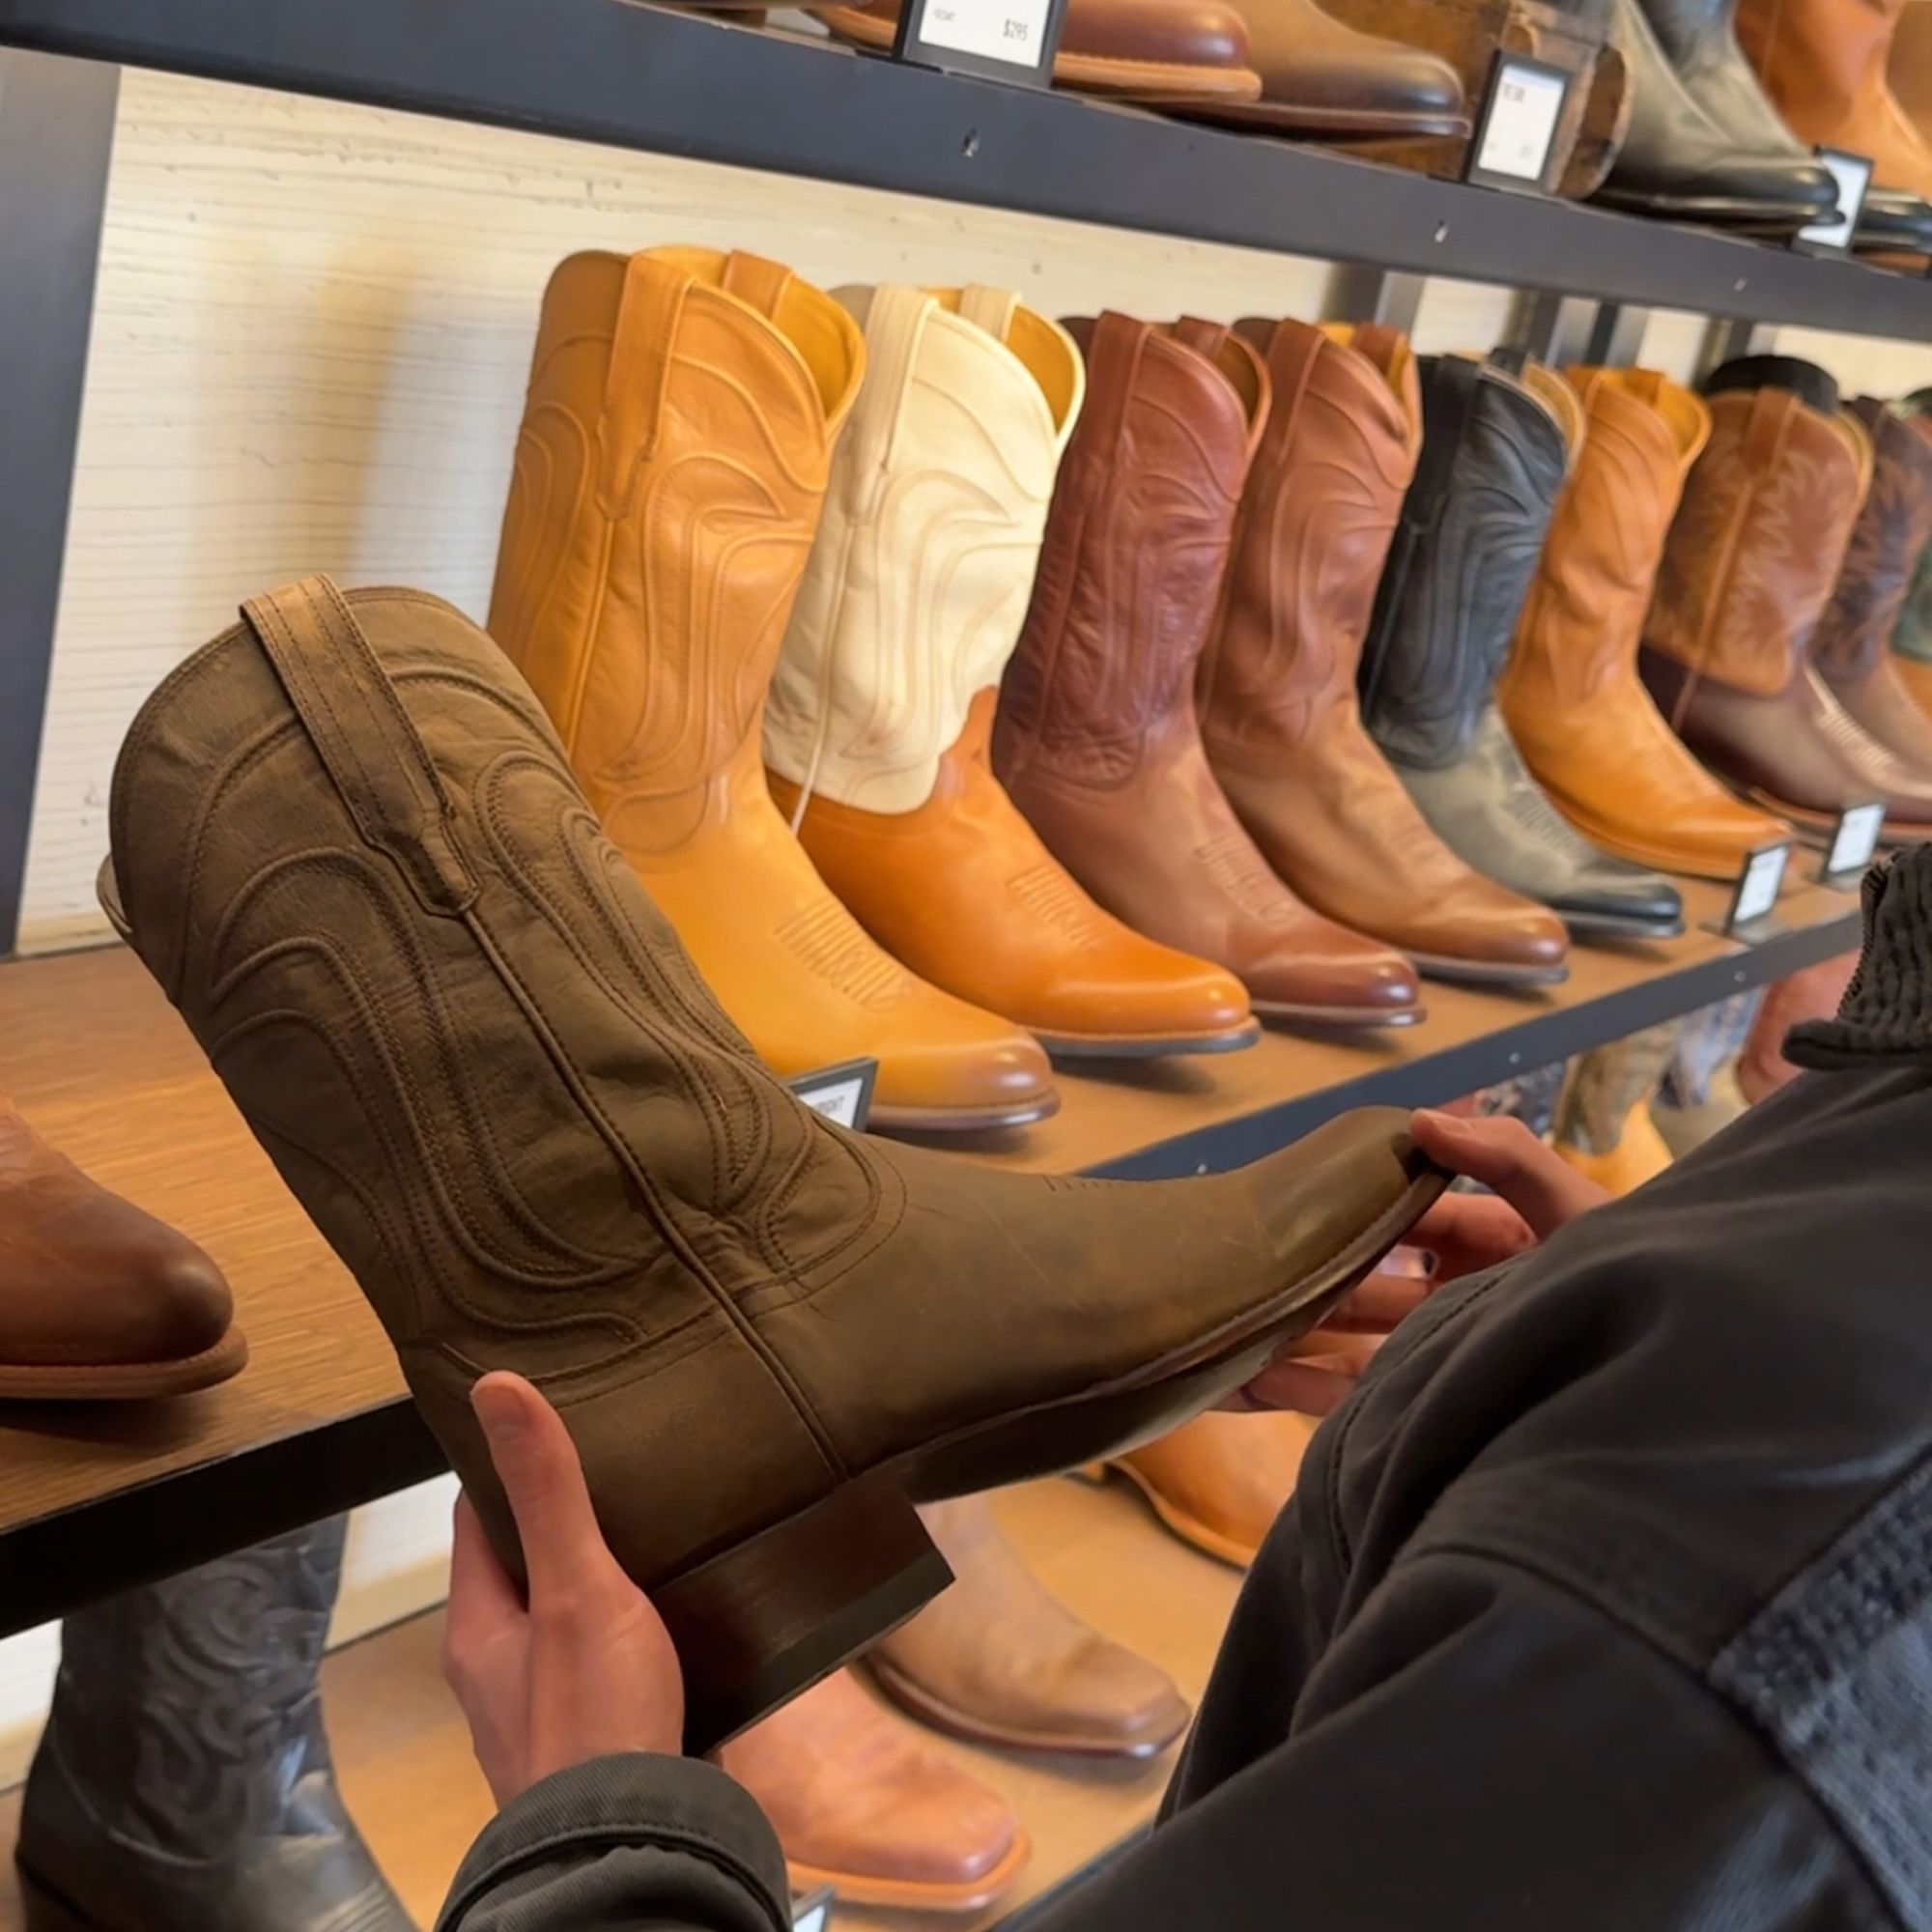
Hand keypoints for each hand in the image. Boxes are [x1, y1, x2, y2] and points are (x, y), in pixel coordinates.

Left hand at [444, 1371, 685, 1805]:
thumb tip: (494, 1386)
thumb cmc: (592, 1713)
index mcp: (479, 1627)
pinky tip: (691, 1607)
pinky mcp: (605, 1735)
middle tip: (631, 1459)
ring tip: (670, 1521)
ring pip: (574, 1617)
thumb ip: (546, 1490)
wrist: (636, 1849)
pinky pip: (616, 1661)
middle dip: (570, 1518)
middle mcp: (502, 1669)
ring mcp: (552, 1708)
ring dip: (611, 1575)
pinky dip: (643, 1627)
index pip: (477, 1519)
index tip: (558, 1414)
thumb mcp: (575, 1586)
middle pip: (527, 1568)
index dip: (508, 1466)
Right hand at [1235, 1109, 1608, 1414]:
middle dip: (1306, 1268)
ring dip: (1286, 1330)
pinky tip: (1248, 1375)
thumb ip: (1507, 1157)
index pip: (1402, 1214)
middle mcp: (1449, 1300)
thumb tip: (1416, 1120)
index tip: (1296, 1188)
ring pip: (1345, 1339)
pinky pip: (1350, 1399)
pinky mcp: (1422, 1410)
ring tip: (1226, 1322)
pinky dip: (1297, 1390)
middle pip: (1361, 1277)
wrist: (1672, 1400)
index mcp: (1484, 1244)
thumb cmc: (1630, 1289)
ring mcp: (1433, 1358)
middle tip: (1244, 1257)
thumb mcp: (1579, 1214)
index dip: (1352, 1198)